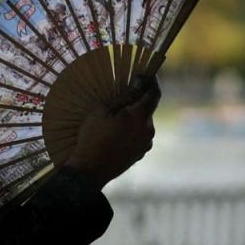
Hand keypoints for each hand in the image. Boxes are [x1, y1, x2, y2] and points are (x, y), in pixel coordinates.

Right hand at [62, 75, 160, 190]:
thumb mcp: (103, 111)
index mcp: (140, 117)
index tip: (147, 74)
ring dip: (135, 117)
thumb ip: (124, 97)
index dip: (152, 81)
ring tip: (117, 118)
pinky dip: (133, 130)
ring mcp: (146, 144)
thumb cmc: (93, 137)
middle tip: (125, 96)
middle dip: (140, 100)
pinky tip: (117, 133)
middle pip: (148, 109)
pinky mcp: (140, 153)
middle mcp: (148, 130)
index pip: (154, 93)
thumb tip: (139, 83)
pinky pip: (140, 136)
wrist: (90, 170)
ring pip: (144, 123)